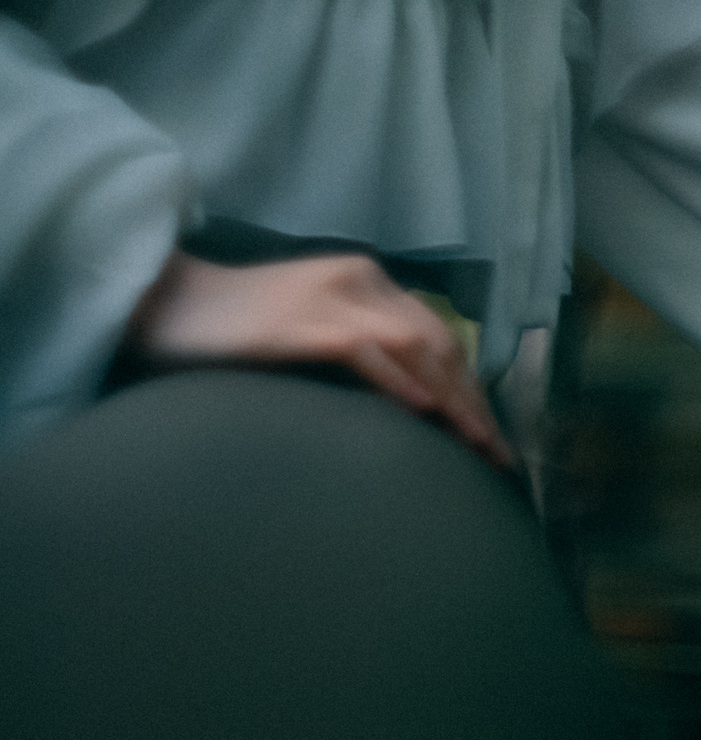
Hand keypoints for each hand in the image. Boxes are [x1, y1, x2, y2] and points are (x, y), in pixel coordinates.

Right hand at [124, 252, 515, 470]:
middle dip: (474, 404)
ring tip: (476, 446)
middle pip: (440, 346)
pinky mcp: (301, 320)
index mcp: (370, 282)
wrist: (166, 305)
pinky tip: (423, 413)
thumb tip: (418, 403)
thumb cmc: (239, 330)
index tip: (491, 439)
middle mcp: (362, 281)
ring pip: (416, 348)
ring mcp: (332, 299)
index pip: (440, 338)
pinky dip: (399, 381)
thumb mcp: (317, 333)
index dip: (472, 390)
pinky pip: (364, 350)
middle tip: (496, 458)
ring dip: (452, 401)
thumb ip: (366, 352)